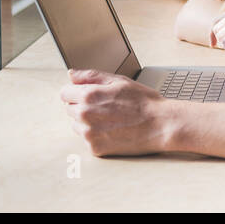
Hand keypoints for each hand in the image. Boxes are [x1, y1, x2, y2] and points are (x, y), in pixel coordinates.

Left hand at [60, 69, 176, 155]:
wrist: (160, 124)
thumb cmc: (143, 102)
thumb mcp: (119, 81)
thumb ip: (91, 76)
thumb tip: (71, 74)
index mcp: (89, 96)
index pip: (65, 93)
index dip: (77, 92)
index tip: (88, 94)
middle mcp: (85, 115)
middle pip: (70, 110)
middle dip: (83, 106)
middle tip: (106, 106)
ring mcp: (89, 134)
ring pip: (77, 125)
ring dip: (88, 122)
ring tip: (111, 119)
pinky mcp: (95, 149)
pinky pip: (88, 140)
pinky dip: (97, 136)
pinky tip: (113, 130)